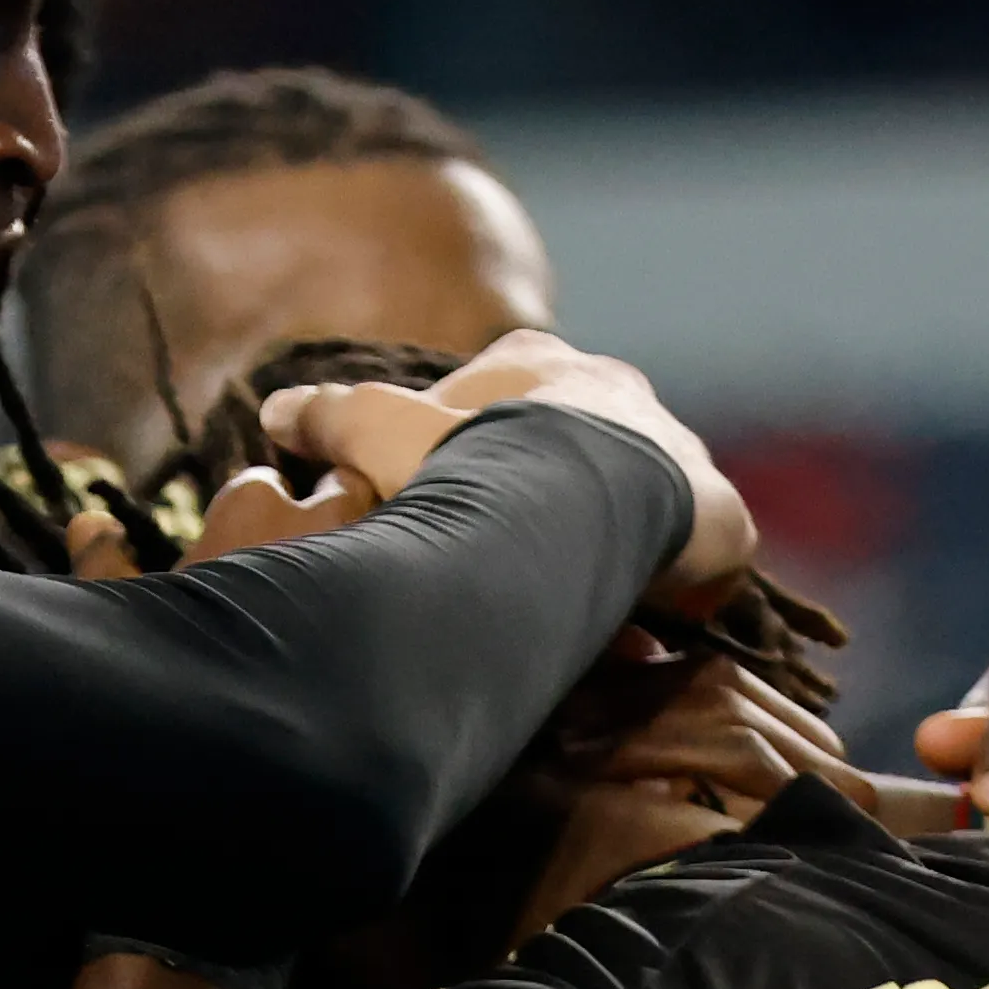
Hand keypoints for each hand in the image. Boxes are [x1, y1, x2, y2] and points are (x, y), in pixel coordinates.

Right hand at [257, 330, 751, 612]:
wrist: (579, 492)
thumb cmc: (474, 457)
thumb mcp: (382, 434)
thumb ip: (332, 419)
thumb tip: (272, 410)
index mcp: (538, 363)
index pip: (509, 383)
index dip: (481, 431)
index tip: (462, 484)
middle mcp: (614, 388)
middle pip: (583, 437)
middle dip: (560, 489)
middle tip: (524, 552)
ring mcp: (673, 444)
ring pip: (644, 489)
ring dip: (619, 536)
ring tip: (585, 601)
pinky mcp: (717, 505)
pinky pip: (699, 543)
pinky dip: (676, 580)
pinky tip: (647, 625)